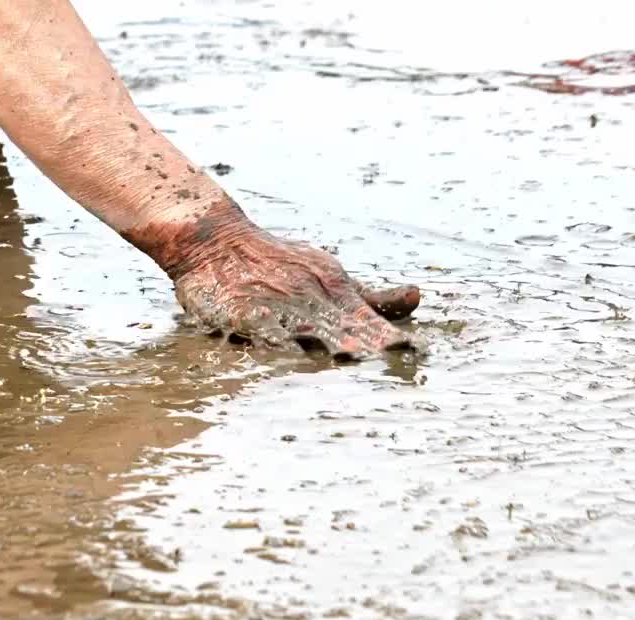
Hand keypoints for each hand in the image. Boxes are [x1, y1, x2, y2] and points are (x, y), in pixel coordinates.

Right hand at [172, 228, 421, 359]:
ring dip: (330, 346)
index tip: (412, 353)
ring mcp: (277, 304)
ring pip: (308, 331)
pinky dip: (280, 341)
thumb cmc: (278, 262)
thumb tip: (417, 297)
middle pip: (343, 329)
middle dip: (367, 348)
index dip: (387, 338)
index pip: (368, 320)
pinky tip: (296, 353)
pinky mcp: (243, 312)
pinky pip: (264, 329)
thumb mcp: (329, 274)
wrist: (217, 241)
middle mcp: (309, 295)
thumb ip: (370, 297)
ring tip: (353, 360)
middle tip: (391, 363)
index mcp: (334, 286)